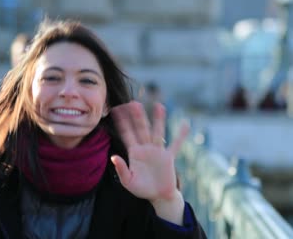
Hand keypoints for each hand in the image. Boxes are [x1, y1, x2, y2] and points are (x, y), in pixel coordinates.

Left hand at [110, 101, 188, 222]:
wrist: (158, 195)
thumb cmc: (141, 189)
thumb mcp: (128, 181)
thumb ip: (121, 169)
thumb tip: (113, 157)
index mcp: (134, 152)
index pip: (127, 135)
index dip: (122, 123)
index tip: (116, 110)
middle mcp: (145, 148)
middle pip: (141, 129)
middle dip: (137, 117)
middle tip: (133, 102)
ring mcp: (157, 151)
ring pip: (157, 132)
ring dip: (158, 120)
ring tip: (158, 105)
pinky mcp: (168, 157)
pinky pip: (176, 144)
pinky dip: (181, 135)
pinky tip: (185, 124)